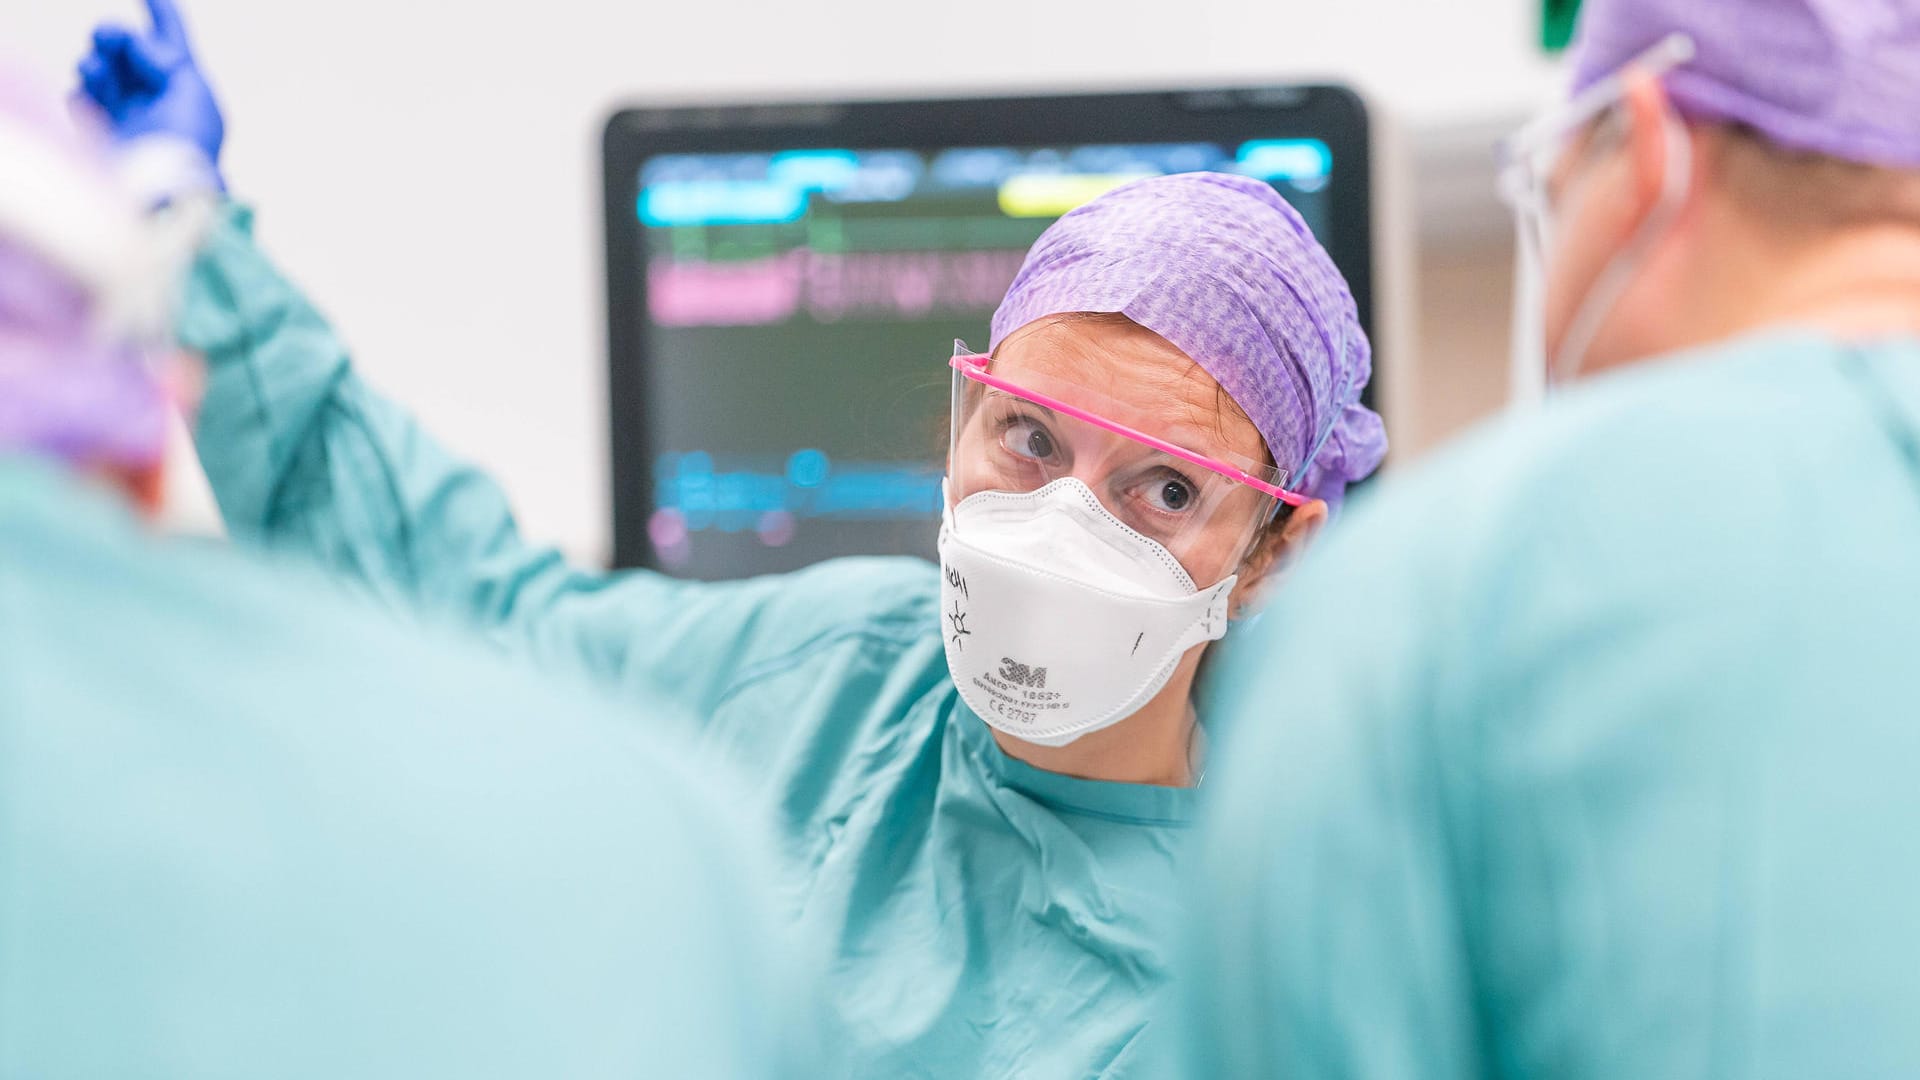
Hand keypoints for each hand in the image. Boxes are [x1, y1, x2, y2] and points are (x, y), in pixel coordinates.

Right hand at [77, 0, 223, 176]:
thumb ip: (164, 57)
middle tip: (104, 38)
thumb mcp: (189, 89)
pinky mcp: (101, 134)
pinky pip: (81, 99)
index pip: (172, 42)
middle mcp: (158, 101)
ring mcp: (127, 117)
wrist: (159, 193)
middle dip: (114, 38)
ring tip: (95, 71)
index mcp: (188, 89)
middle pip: (129, 52)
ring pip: (102, 71)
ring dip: (96, 64)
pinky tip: (88, 97)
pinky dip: (82, 92)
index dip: (161, 12)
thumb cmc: (183, 144)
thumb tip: (134, 44)